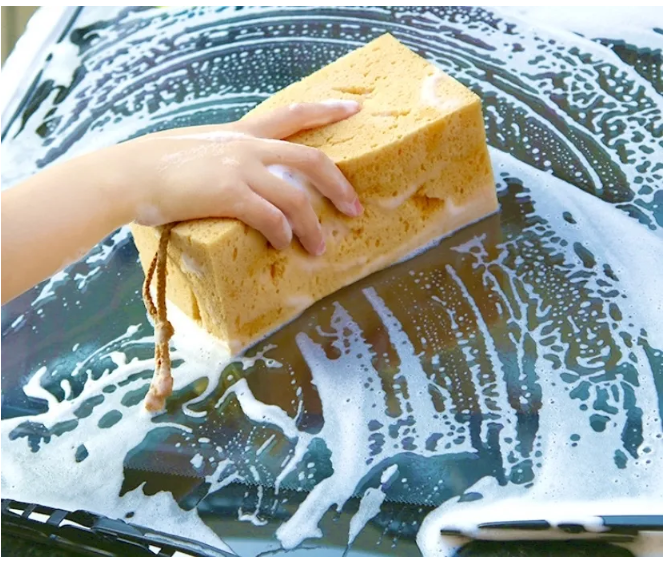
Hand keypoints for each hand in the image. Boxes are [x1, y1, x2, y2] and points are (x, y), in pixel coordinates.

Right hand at [122, 100, 363, 254]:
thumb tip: (246, 180)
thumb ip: (228, 157)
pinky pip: (271, 218)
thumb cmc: (159, 165)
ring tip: (317, 247)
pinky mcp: (229, 194)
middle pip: (311, 161)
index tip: (354, 108)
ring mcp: (240, 170)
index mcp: (243, 134)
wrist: (129, 174)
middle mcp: (248, 148)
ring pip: (296, 200)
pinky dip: (282, 235)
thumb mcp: (201, 149)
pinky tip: (282, 245)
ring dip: (312, 227)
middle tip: (354, 208)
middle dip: (339, 187)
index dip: (327, 110)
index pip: (293, 115)